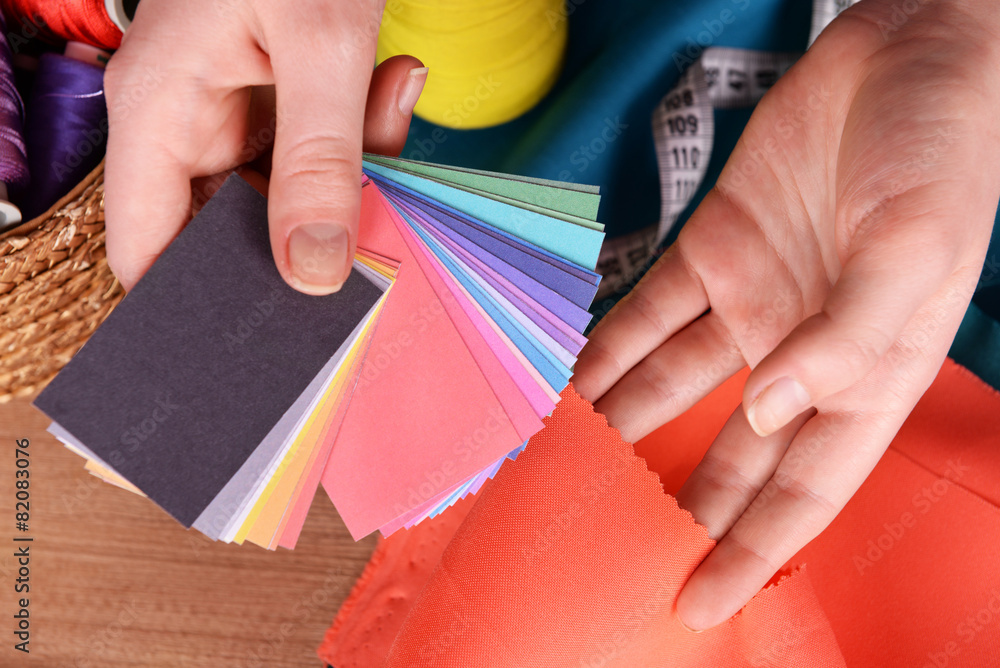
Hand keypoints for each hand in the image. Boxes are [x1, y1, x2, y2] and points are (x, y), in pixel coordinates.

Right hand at [104, 0, 426, 293]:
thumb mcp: (321, 43)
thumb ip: (319, 161)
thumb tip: (314, 274)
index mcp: (157, 111)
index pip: (147, 249)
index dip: (196, 301)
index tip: (269, 337)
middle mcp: (183, 119)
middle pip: (233, 228)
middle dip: (308, 232)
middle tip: (373, 220)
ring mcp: (227, 107)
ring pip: (288, 191)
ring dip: (350, 170)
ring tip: (384, 100)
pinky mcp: (270, 94)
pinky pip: (314, 148)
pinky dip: (359, 133)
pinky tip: (388, 82)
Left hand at [574, 0, 999, 630]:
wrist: (904, 55)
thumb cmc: (938, 151)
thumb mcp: (914, 251)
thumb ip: (846, 340)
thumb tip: (767, 412)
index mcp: (865, 373)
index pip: (803, 488)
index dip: (752, 551)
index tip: (697, 605)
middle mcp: (802, 352)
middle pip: (731, 454)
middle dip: (679, 507)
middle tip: (613, 552)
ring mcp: (753, 302)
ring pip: (675, 386)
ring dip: (625, 427)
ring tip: (568, 473)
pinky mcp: (713, 251)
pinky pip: (649, 312)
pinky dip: (609, 346)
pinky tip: (569, 381)